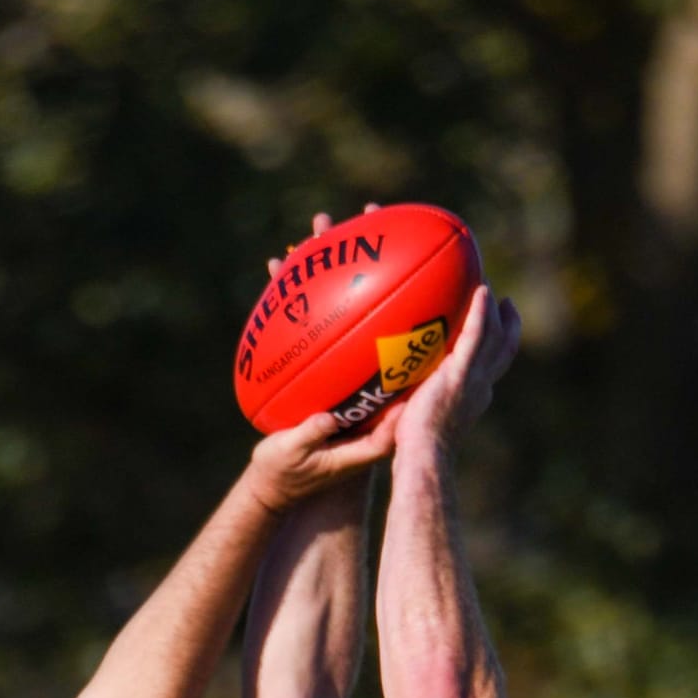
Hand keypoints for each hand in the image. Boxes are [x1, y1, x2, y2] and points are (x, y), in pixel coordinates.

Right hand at [246, 205, 402, 511]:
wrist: (282, 483)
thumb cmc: (299, 474)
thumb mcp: (310, 456)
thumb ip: (316, 435)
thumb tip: (326, 416)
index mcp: (376, 388)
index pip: (402, 332)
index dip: (415, 295)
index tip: (419, 256)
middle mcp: (361, 364)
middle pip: (374, 299)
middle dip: (372, 256)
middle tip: (370, 215)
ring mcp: (335, 358)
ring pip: (338, 300)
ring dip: (330, 263)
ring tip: (320, 225)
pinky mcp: (310, 361)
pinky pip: (306, 316)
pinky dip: (296, 291)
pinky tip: (278, 263)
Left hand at [395, 283, 520, 454]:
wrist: (424, 454)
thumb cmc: (416, 450)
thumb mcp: (420, 421)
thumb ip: (418, 403)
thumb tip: (396, 398)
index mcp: (474, 397)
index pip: (491, 368)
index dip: (497, 349)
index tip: (495, 332)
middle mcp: (480, 386)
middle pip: (504, 349)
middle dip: (509, 325)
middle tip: (505, 303)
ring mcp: (474, 379)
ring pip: (496, 337)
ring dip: (495, 311)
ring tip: (486, 287)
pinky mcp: (462, 373)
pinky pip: (476, 335)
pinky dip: (481, 313)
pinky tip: (482, 291)